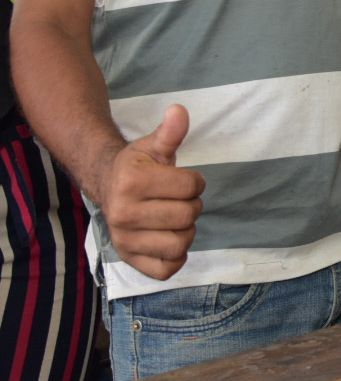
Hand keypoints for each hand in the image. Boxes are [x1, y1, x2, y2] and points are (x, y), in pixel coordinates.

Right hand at [97, 104, 205, 280]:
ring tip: (173, 218)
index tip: (181, 180)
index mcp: (132, 182)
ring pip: (181, 244)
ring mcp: (124, 240)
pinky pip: (167, 269)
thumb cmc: (138, 166)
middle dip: (192, 205)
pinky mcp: (128, 259)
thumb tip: (179, 111)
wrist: (107, 186)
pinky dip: (176, 257)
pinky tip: (169, 240)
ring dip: (186, 230)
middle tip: (177, 199)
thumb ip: (170, 132)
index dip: (195, 181)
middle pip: (189, 215)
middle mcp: (123, 213)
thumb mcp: (154, 145)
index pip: (192, 186)